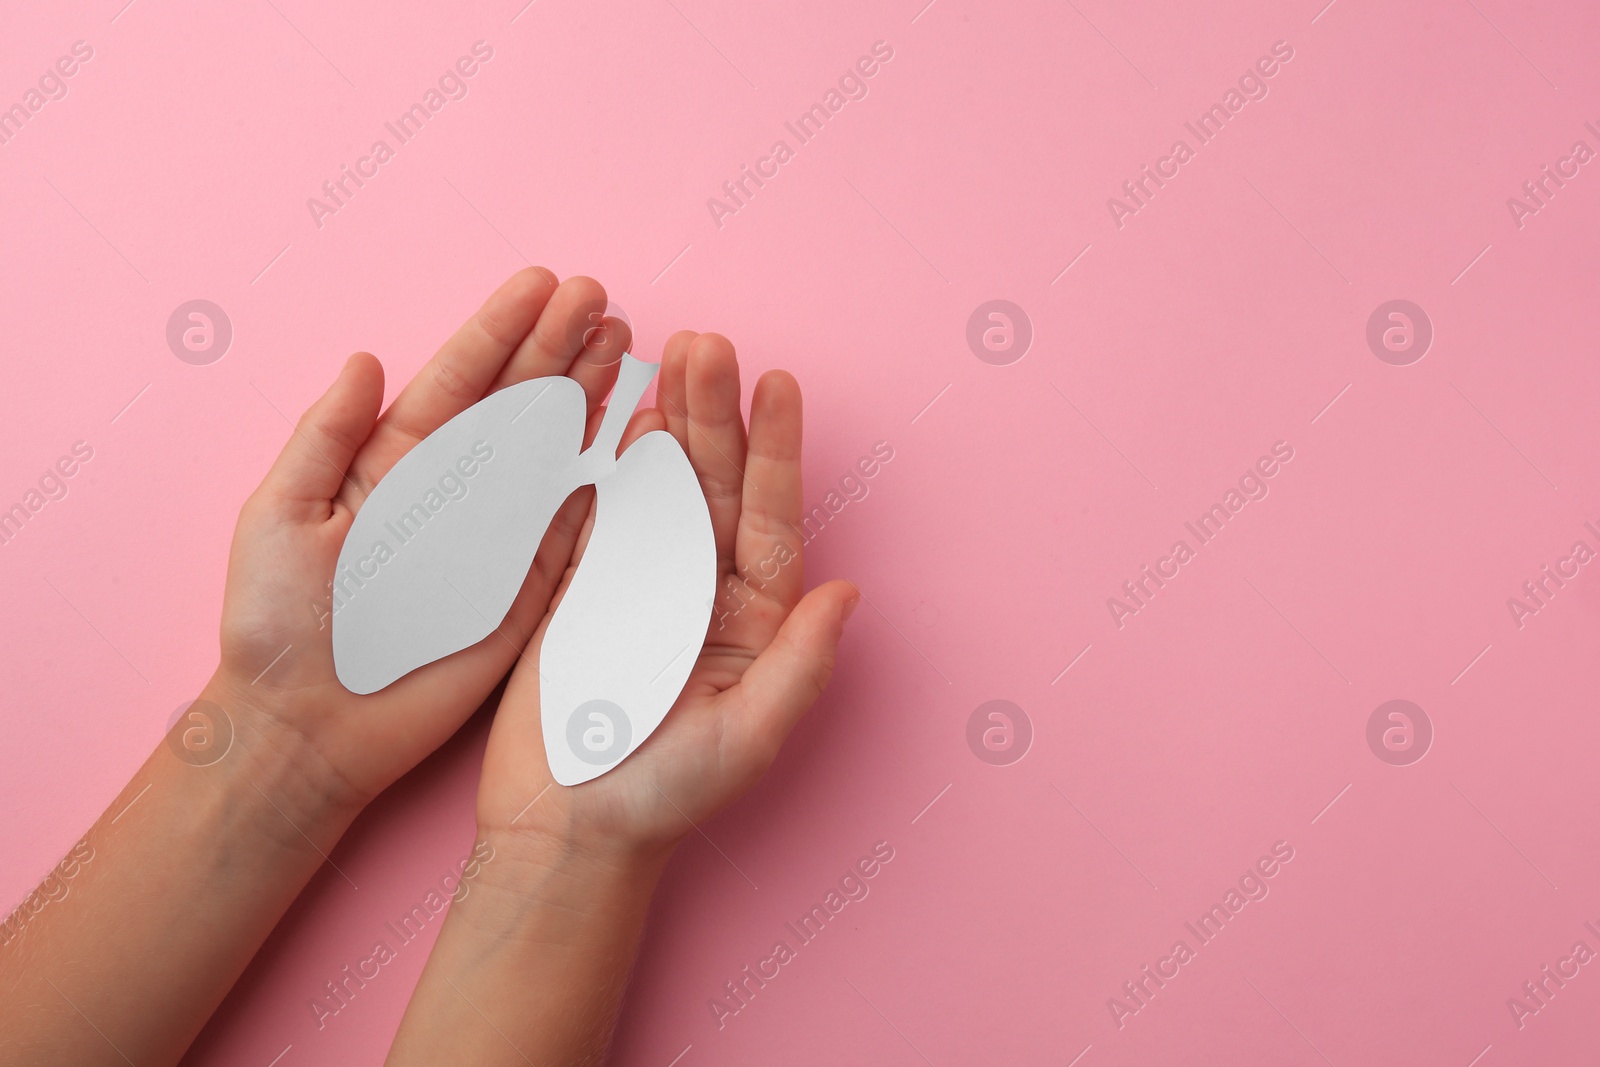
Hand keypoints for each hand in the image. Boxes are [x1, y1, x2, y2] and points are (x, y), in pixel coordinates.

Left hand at [205, 268, 630, 805]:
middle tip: (601, 299)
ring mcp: (497, 538)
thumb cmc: (279, 625)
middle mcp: (454, 491)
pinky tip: (635, 433)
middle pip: (517, 404)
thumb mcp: (280, 515)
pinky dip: (607, 481)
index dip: (500, 330)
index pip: (458, 381)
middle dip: (559, 348)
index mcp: (392, 463)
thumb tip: (365, 357)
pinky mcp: (528, 589)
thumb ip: (324, 436)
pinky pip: (575, 526)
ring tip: (625, 343)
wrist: (310, 729)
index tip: (542, 283)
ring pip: (554, 451)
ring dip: (589, 397)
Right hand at [473, 330, 858, 861]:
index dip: (777, 450)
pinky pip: (608, 514)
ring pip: (665, 487)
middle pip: (718, 486)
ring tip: (675, 353)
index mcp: (756, 622)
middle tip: (708, 344)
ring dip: (672, 423)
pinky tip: (627, 415)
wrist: (567, 832)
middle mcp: (708, 593)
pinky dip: (616, 464)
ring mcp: (645, 586)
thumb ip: (801, 666)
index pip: (772, 519)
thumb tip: (850, 591)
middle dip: (716, 414)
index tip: (779, 383)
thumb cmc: (664, 798)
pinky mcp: (587, 590)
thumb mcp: (750, 738)